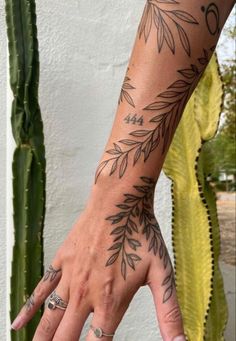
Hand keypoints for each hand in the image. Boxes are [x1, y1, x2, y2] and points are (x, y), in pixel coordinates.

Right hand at [11, 180, 185, 340]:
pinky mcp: (62, 261)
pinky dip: (28, 308)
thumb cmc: (140, 234)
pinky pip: (41, 288)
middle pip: (66, 337)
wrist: (119, 201)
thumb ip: (169, 312)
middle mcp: (86, 294)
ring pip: (50, 317)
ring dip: (41, 339)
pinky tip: (18, 322)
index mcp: (111, 301)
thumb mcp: (161, 273)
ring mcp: (71, 277)